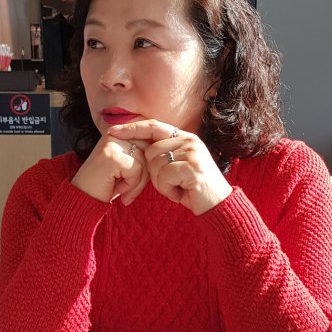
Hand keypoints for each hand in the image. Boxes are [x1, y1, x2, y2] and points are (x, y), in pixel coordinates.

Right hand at [71, 129, 149, 205]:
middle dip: (144, 175)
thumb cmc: (108, 185)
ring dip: (136, 183)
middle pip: (150, 152)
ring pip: (145, 163)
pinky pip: (136, 171)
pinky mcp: (111, 156)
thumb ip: (144, 155)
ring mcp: (112, 143)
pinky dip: (130, 185)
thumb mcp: (128, 166)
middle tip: (128, 188)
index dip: (150, 164)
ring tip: (120, 188)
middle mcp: (115, 133)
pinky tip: (116, 189)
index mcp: (120, 132)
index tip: (135, 178)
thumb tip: (166, 152)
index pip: (150, 141)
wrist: (83, 199)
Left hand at [111, 120, 231, 215]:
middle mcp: (190, 141)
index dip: (132, 128)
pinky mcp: (192, 168)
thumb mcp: (179, 166)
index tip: (113, 131)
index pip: (153, 125)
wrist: (219, 206)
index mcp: (185, 137)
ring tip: (178, 188)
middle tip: (171, 184)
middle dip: (153, 172)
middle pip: (150, 150)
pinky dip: (168, 190)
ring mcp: (193, 153)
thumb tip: (137, 147)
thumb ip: (164, 154)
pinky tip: (181, 193)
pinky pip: (163, 177)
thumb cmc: (194, 189)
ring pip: (155, 164)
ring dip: (161, 184)